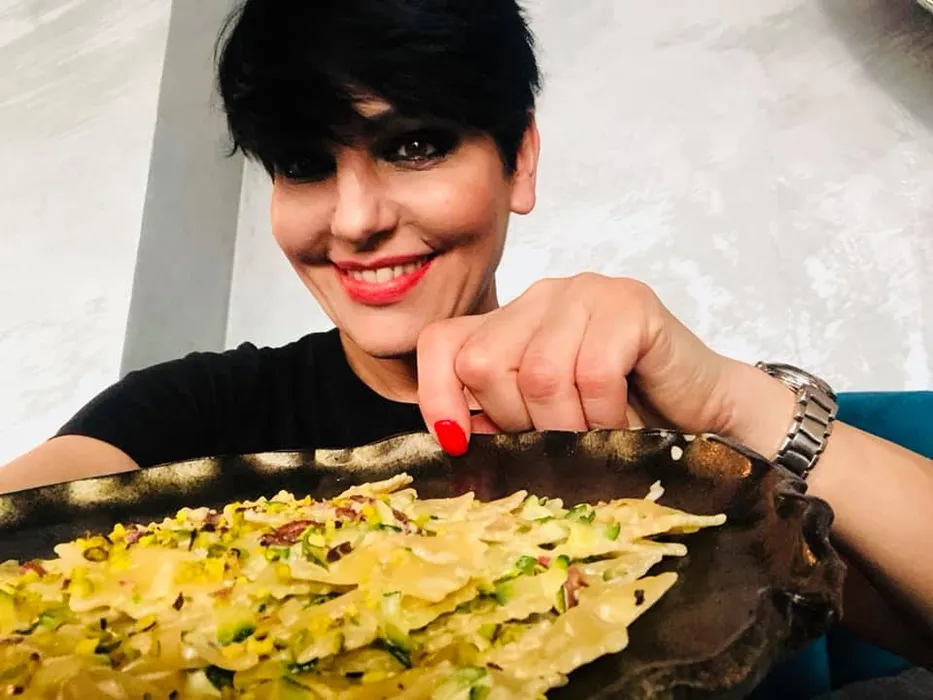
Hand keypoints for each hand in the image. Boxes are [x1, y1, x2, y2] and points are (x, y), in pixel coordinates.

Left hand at [417, 273, 790, 454]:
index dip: (437, 393)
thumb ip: (497, 414)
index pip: (441, 341)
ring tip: (594, 436)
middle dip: (517, 421)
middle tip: (558, 439)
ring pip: (539, 373)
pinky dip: (605, 416)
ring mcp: (586, 292)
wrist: (701, 413)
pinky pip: (593, 373)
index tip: (457, 441)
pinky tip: (622, 424)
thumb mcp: (542, 418)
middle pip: (484, 362)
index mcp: (511, 319)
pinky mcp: (630, 303)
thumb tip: (450, 436)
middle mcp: (542, 295)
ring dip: (567, 426)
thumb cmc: (620, 418)